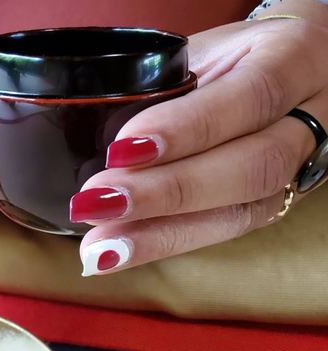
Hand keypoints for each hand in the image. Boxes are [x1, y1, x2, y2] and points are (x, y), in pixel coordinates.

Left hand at [69, 17, 327, 275]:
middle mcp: (314, 117)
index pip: (249, 97)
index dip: (186, 128)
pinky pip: (228, 230)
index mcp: (295, 57)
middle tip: (95, 205)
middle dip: (166, 193)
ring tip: (100, 247)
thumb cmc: (238, 54)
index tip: (121, 149)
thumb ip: (168, 84)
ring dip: (161, 233)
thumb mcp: (210, 49)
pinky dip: (167, 243)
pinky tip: (118, 254)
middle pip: (252, 166)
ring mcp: (302, 167)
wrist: (300, 67)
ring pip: (243, 210)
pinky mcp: (280, 203)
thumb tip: (93, 133)